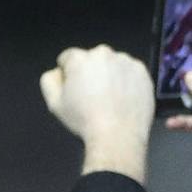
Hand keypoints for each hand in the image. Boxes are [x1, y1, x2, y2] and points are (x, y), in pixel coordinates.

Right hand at [39, 45, 154, 181]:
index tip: (75, 87)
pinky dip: (128, 82)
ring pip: (113, 65)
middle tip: (93, 96)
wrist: (118, 136)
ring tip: (110, 100)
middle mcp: (103, 54)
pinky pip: (131, 73)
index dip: (69, 74)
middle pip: (92, 60)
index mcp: (79, 59)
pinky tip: (123, 99)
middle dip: (91, 73)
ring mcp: (125, 62)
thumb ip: (49, 80)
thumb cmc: (87, 121)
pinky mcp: (142, 72)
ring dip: (110, 76)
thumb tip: (56, 72)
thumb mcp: (55, 103)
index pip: (68, 58)